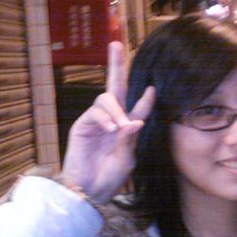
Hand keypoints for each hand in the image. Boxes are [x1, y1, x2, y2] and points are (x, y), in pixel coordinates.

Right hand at [61, 42, 155, 203]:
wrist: (87, 192)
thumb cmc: (109, 179)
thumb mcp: (126, 161)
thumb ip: (130, 141)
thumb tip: (134, 121)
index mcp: (127, 129)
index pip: (138, 107)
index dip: (146, 98)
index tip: (154, 88)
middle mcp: (112, 120)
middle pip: (115, 87)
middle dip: (116, 65)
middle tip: (117, 44)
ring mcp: (96, 121)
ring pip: (106, 99)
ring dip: (115, 111)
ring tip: (118, 129)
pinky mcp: (82, 126)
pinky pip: (95, 112)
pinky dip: (104, 118)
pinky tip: (109, 130)